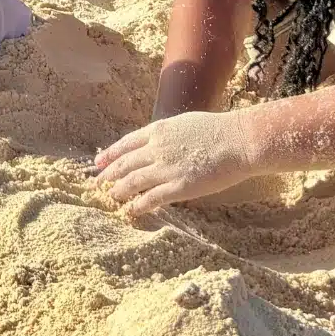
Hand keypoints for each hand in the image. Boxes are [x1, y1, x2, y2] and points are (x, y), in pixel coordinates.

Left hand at [93, 110, 258, 217]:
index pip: (126, 143)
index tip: (98, 163)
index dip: (110, 154)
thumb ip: (168, 134)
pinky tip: (130, 212)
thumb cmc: (218, 130)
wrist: (238, 141)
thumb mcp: (185, 123)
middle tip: (97, 185)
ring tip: (111, 198)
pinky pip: (150, 199)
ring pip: (132, 182)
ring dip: (118, 191)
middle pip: (124, 164)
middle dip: (108, 175)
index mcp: (159, 130)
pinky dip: (137, 206)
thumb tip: (158, 141)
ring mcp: (166, 168)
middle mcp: (157, 148)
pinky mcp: (179, 187)